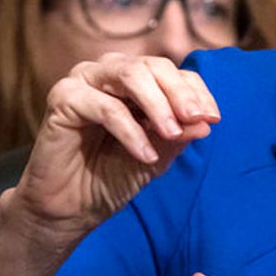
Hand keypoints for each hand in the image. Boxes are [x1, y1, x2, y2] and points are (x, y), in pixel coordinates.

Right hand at [12, 53, 219, 235]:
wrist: (71, 208)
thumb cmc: (113, 177)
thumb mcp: (158, 156)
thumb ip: (179, 135)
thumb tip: (206, 121)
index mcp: (135, 81)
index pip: (173, 73)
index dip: (196, 92)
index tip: (213, 118)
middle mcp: (109, 72)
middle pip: (153, 66)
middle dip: (179, 93)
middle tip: (196, 119)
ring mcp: (84, 81)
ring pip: (130, 75)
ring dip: (157, 105)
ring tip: (171, 134)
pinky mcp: (63, 98)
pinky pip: (106, 107)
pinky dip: (131, 131)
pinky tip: (145, 155)